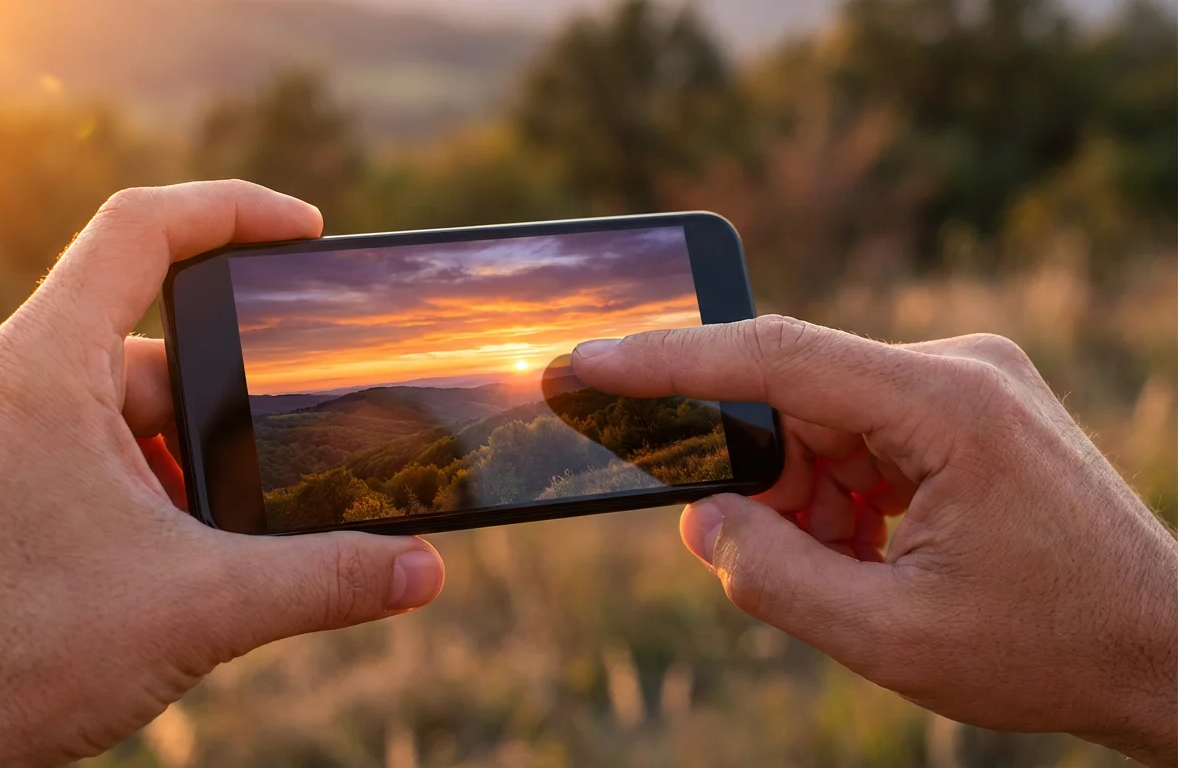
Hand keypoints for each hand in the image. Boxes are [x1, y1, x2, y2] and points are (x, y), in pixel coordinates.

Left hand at [0, 181, 445, 765]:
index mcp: (37, 367)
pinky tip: (145, 559)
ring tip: (194, 548)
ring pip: (107, 405)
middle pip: (144, 348)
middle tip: (254, 488)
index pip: (140, 228)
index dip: (233, 208)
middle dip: (216, 415)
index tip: (305, 231)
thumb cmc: (18, 664)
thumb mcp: (202, 608)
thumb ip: (327, 578)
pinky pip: (66, 440)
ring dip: (171, 461)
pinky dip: (125, 480)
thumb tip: (425, 571)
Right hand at [572, 317, 1177, 764]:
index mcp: (946, 405)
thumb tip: (704, 516)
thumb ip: (772, 575)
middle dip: (766, 479)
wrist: (1165, 649)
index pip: (775, 355)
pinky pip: (863, 430)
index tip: (590, 361)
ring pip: (825, 420)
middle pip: (797, 398)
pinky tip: (880, 548)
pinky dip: (844, 490)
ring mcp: (967, 379)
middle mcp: (957, 367)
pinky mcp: (968, 403)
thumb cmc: (1046, 646)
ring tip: (860, 571)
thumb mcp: (889, 636)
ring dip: (811, 495)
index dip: (670, 359)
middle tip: (783, 556)